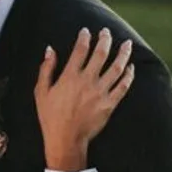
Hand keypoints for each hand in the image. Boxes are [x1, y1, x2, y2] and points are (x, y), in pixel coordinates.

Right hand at [34, 27, 133, 171]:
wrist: (65, 140)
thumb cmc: (50, 117)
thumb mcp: (41, 92)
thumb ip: (46, 69)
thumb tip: (50, 50)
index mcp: (70, 77)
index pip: (80, 50)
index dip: (84, 38)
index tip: (86, 31)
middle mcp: (87, 81)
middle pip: (100, 54)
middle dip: (105, 39)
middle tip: (106, 32)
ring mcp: (100, 92)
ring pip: (116, 68)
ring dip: (122, 54)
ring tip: (127, 44)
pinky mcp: (110, 104)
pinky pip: (123, 86)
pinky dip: (128, 75)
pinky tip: (130, 67)